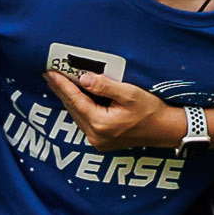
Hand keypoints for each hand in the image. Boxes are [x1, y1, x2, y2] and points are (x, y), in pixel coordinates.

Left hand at [52, 70, 189, 148]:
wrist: (165, 130)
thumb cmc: (151, 110)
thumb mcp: (130, 94)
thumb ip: (105, 86)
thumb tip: (83, 79)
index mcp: (101, 124)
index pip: (76, 100)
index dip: (62, 84)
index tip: (51, 72)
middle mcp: (95, 135)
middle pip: (73, 108)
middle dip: (61, 91)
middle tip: (48, 75)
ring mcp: (98, 141)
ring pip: (77, 115)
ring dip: (68, 99)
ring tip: (58, 84)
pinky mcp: (101, 141)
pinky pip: (84, 121)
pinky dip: (78, 108)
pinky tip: (74, 98)